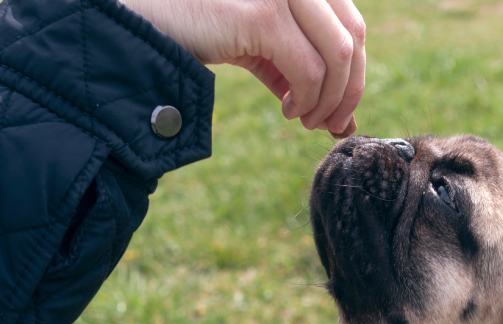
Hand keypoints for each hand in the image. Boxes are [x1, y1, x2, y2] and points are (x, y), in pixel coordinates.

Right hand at [121, 0, 364, 134]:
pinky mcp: (263, 14)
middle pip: (353, 37)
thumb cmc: (197, 28)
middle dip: (349, 89)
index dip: (354, 72)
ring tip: (305, 119)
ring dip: (328, 100)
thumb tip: (339, 115)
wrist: (140, 20)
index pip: (352, 24)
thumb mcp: (258, 43)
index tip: (340, 109)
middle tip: (331, 123)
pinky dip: (308, 100)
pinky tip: (289, 111)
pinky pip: (309, 71)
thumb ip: (296, 66)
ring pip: (338, 56)